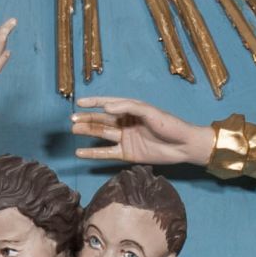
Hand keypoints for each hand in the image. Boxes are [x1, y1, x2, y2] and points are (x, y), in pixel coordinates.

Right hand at [71, 95, 215, 166]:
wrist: (183, 145)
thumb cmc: (169, 124)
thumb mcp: (150, 112)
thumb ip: (128, 107)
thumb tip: (106, 108)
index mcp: (131, 109)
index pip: (108, 104)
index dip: (94, 103)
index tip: (79, 103)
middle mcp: (125, 123)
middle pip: (101, 120)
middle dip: (87, 119)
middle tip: (72, 120)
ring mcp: (125, 139)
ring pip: (101, 135)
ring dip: (87, 132)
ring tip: (73, 130)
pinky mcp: (126, 154)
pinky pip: (106, 153)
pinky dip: (93, 153)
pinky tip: (80, 153)